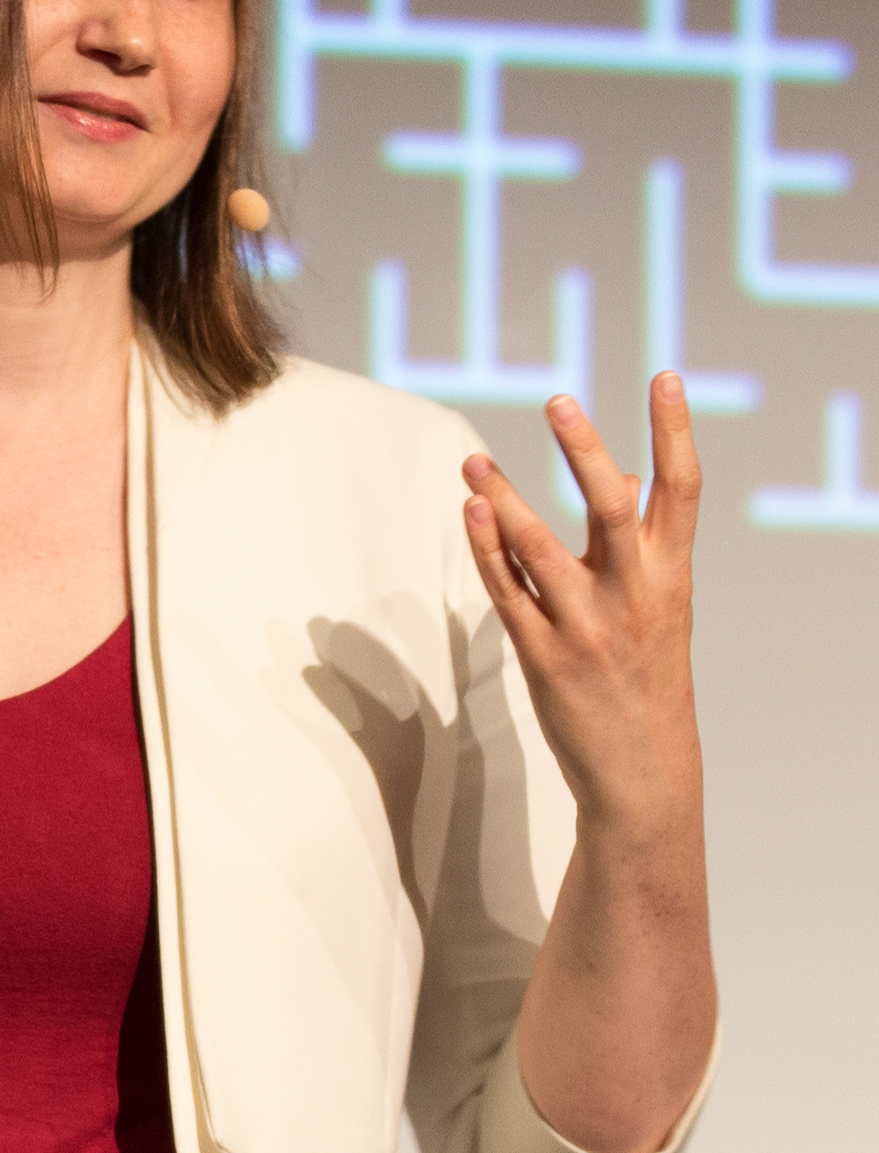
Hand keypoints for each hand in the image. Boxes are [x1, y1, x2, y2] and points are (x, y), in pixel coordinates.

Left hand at [461, 375, 702, 845]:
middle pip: (612, 508)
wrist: (644, 774)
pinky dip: (489, 551)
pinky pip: (510, 595)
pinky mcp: (547, 659)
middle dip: (584, 452)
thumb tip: (623, 478)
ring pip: (542, 549)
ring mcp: (589, 627)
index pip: (682, 490)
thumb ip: (642, 545)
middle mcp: (636, 596)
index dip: (675, 431)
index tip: (664, 378)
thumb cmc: (649, 679)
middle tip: (559, 400)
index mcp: (672, 577)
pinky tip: (471, 514)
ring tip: (473, 462)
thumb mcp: (663, 608)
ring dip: (504, 501)